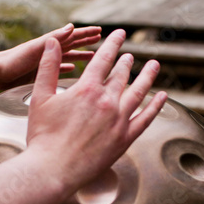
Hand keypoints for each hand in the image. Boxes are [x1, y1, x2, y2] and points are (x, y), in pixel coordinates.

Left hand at [0, 23, 101, 88]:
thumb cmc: (13, 61)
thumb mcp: (35, 49)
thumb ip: (53, 39)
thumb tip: (71, 26)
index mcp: (49, 45)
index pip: (72, 36)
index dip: (85, 33)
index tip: (100, 30)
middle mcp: (48, 52)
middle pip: (72, 44)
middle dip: (85, 41)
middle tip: (100, 38)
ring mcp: (44, 62)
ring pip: (67, 57)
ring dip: (79, 55)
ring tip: (92, 55)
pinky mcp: (39, 73)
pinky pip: (57, 69)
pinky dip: (66, 68)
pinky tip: (72, 70)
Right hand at [27, 29, 166, 196]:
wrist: (53, 170)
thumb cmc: (43, 136)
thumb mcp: (40, 97)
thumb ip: (48, 67)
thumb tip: (53, 42)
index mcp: (87, 89)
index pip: (103, 59)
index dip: (113, 44)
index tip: (120, 34)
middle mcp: (107, 101)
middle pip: (121, 75)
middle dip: (126, 62)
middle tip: (130, 55)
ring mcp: (119, 120)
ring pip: (138, 93)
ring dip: (147, 77)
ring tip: (154, 65)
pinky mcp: (125, 139)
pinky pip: (145, 119)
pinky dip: (155, 107)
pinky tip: (162, 97)